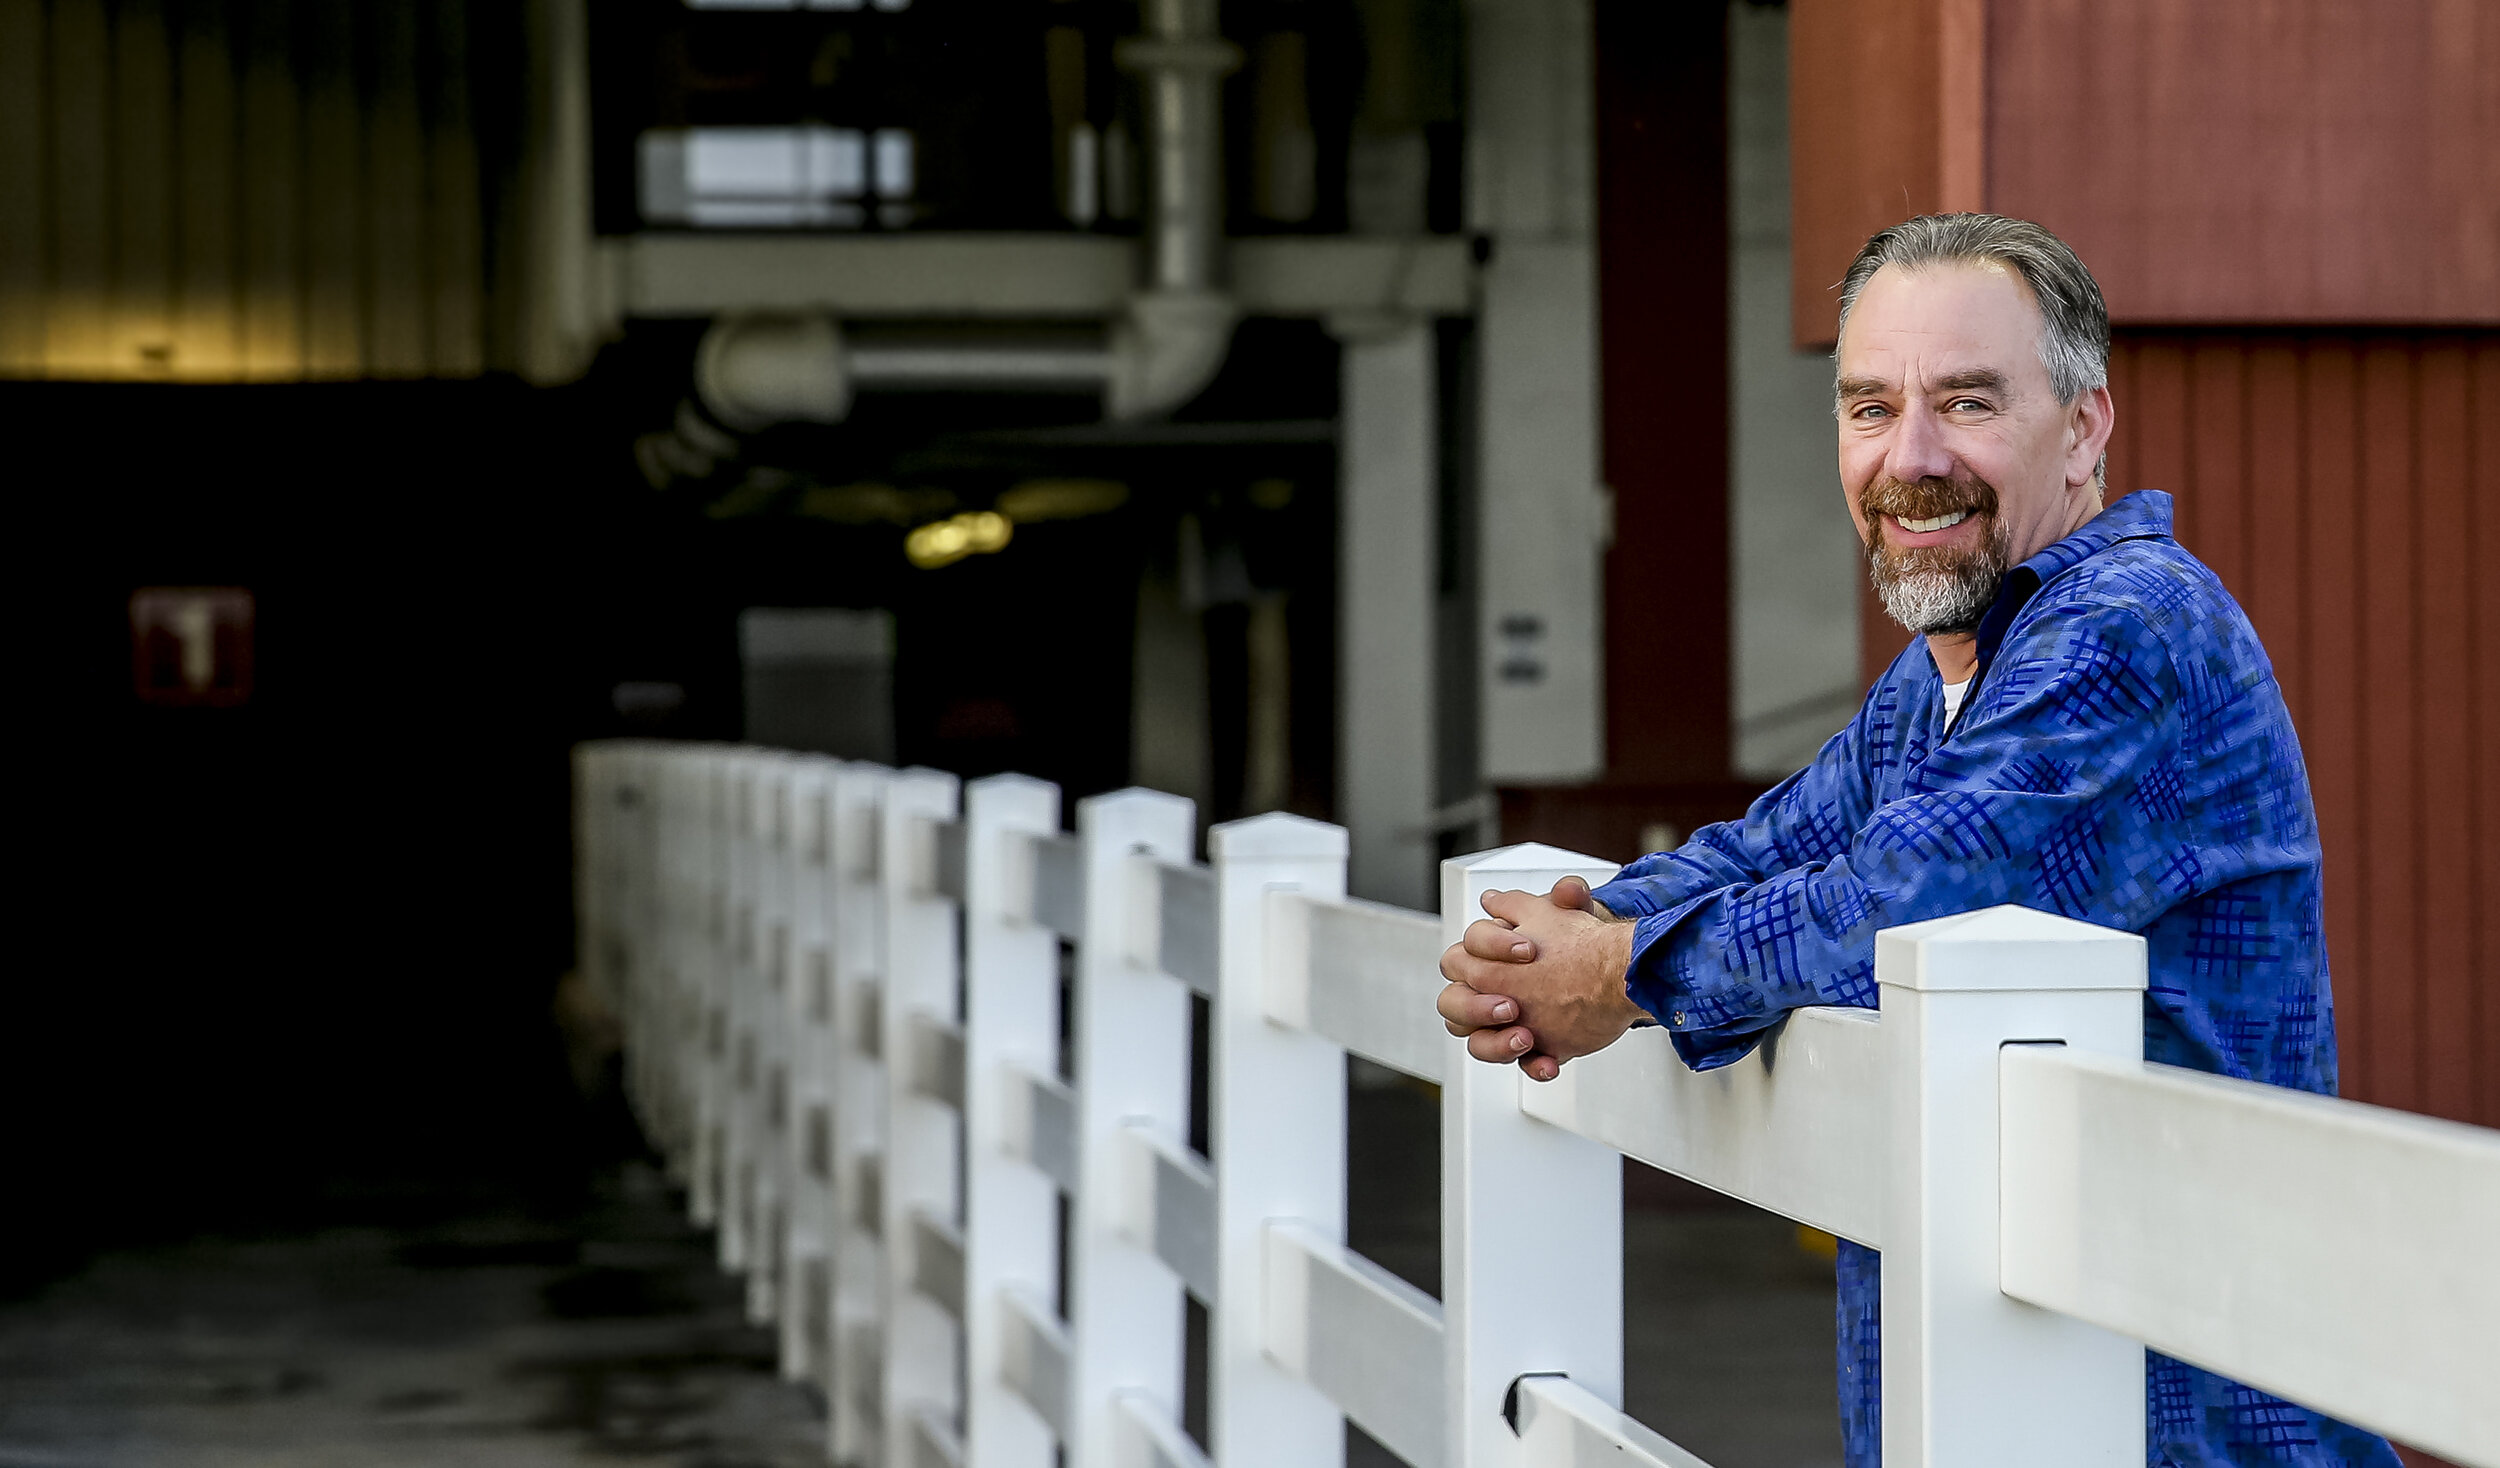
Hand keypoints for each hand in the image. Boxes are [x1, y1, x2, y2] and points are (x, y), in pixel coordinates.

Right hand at [1435, 876, 1648, 1080]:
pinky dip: (1534, 1065)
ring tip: (1527, 1038)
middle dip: (1477, 1006)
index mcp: (1488, 950)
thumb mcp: (1578, 915)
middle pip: (1453, 1000)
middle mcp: (1487, 988)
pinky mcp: (1530, 1046)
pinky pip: (1519, 1064)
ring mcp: (1503, 1021)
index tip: (1528, 951)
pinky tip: (1551, 1063)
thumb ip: (1572, 896)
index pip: (1469, 946)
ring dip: (1495, 1043)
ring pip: (1474, 1039)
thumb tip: (1567, 890)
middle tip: (1512, 1005)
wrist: (1614, 972)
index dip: (1492, 947)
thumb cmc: (1583, 939)